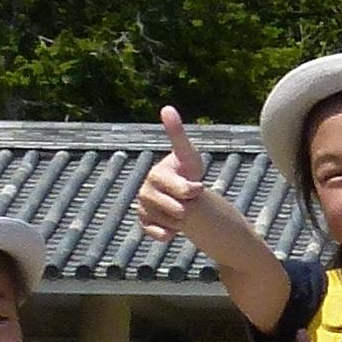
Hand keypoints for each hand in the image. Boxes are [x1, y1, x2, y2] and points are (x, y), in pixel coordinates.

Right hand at [133, 107, 229, 248]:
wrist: (180, 194)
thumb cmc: (185, 171)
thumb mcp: (188, 154)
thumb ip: (177, 134)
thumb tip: (166, 108)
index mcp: (157, 174)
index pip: (181, 188)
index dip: (191, 190)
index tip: (198, 188)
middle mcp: (146, 190)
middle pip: (179, 209)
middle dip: (190, 205)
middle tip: (190, 198)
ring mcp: (143, 208)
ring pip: (172, 222)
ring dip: (182, 219)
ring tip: (181, 207)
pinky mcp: (143, 224)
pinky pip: (159, 234)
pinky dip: (168, 233)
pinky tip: (172, 225)